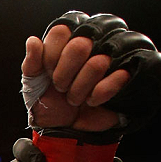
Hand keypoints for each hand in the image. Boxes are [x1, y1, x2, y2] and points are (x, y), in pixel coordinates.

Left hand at [23, 11, 160, 137]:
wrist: (69, 130)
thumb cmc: (52, 103)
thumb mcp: (33, 85)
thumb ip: (31, 62)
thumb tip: (33, 41)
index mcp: (70, 36)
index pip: (61, 31)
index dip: (51, 58)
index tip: (48, 74)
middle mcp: (94, 39)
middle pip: (80, 45)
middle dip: (64, 76)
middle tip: (63, 88)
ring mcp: (114, 54)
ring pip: (98, 63)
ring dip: (79, 90)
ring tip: (77, 97)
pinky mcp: (129, 71)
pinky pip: (118, 78)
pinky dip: (98, 95)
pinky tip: (93, 100)